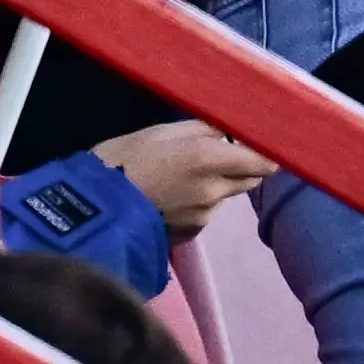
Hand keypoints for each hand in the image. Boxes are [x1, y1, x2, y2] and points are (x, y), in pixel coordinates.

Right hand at [98, 120, 270, 230]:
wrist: (95, 210)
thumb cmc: (124, 158)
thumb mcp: (163, 131)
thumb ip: (203, 129)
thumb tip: (231, 128)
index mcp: (209, 159)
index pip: (264, 161)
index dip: (269, 152)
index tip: (266, 142)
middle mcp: (214, 190)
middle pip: (250, 179)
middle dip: (243, 165)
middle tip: (220, 151)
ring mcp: (204, 217)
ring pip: (225, 195)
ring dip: (217, 184)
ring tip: (180, 175)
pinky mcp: (191, 235)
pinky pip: (206, 213)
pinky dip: (198, 203)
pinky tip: (170, 196)